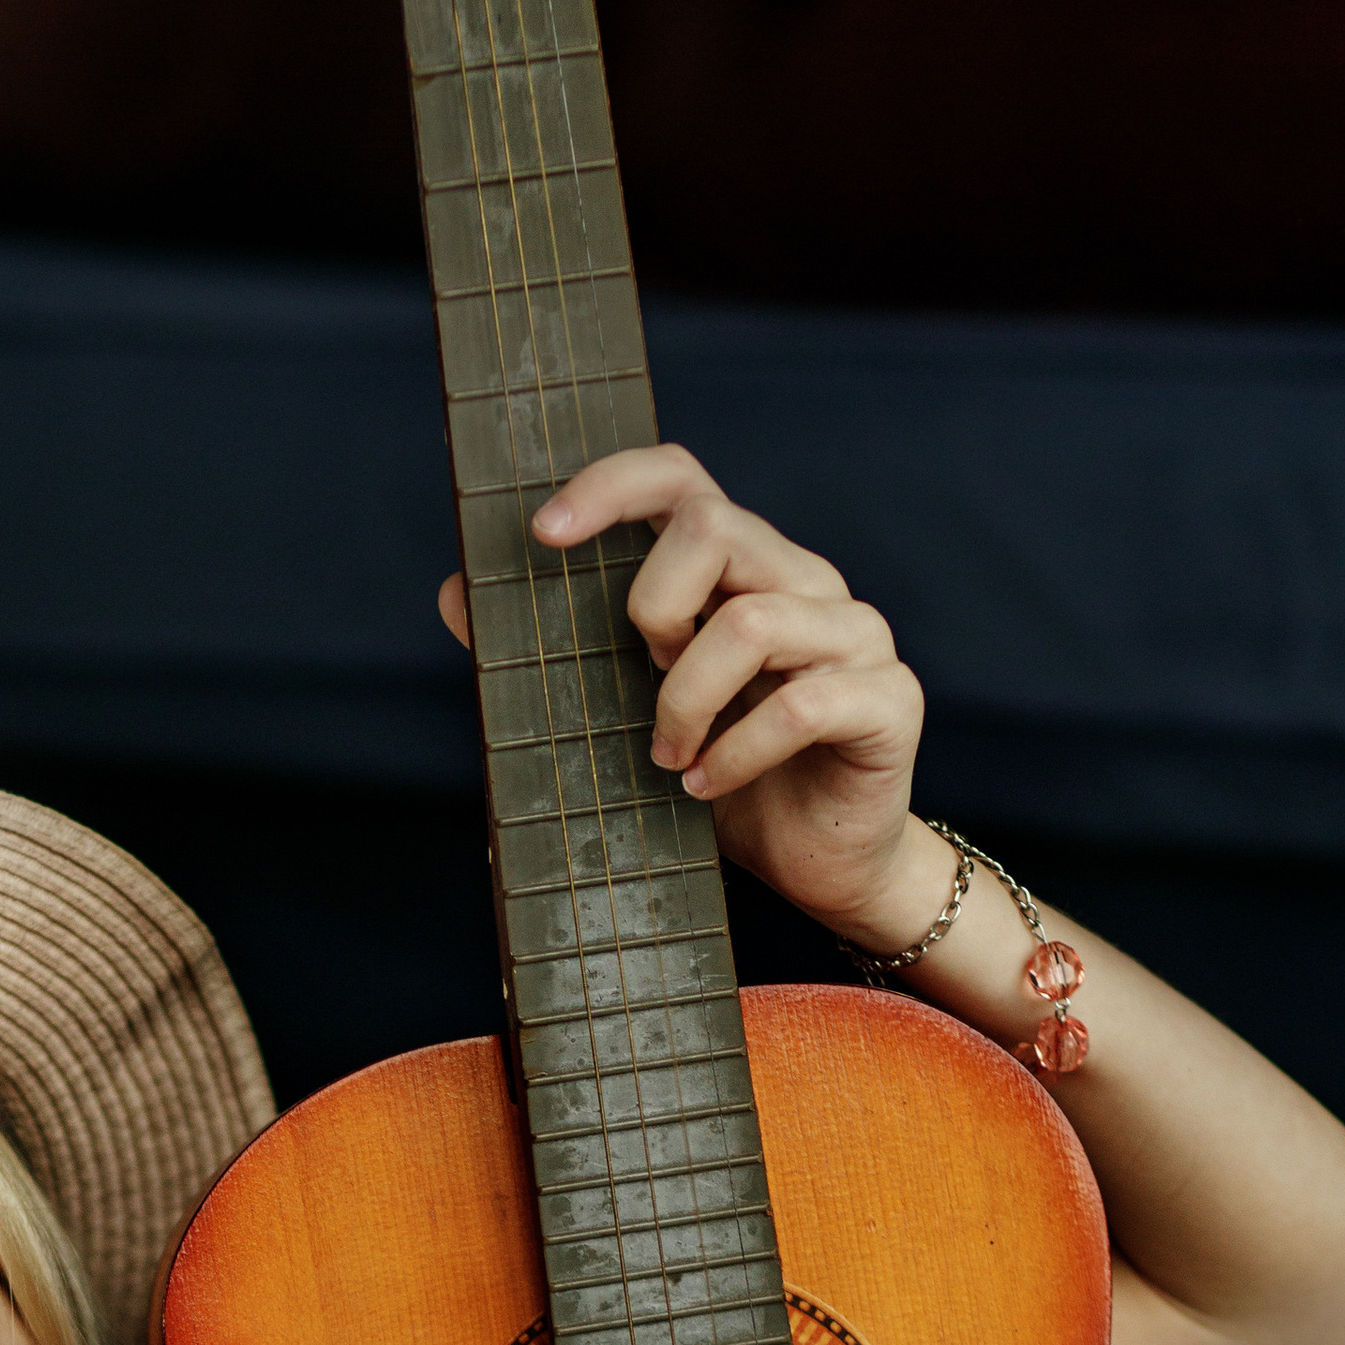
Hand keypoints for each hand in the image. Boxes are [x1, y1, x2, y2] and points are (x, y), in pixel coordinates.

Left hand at [438, 448, 923, 936]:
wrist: (820, 864)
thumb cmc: (721, 776)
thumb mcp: (623, 712)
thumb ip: (555, 652)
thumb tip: (454, 593)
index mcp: (740, 565)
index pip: (681, 480)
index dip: (611, 486)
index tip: (544, 533)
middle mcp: (805, 580)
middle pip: (717, 526)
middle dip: (651, 607)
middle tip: (642, 677)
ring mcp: (855, 633)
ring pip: (755, 619)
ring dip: (685, 700)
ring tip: (667, 757)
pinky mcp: (889, 699)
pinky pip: (802, 703)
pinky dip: (734, 753)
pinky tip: (705, 786)